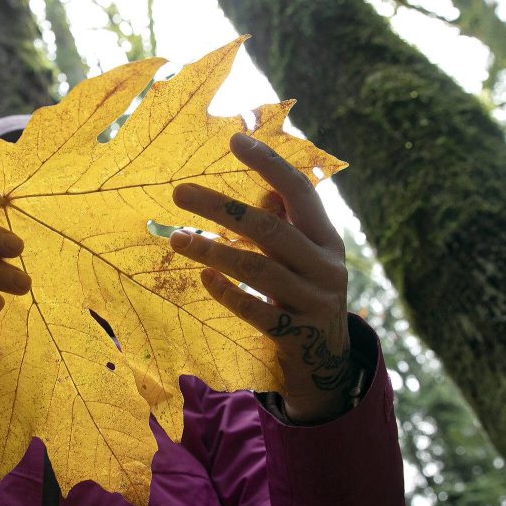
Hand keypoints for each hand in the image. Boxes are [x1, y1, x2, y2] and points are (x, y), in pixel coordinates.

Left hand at [169, 133, 353, 423]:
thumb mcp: (303, 258)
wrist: (329, 365)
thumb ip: (284, 225)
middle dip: (222, 208)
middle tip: (178, 192)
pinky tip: (202, 278)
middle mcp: (325, 266)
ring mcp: (313, 302)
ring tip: (176, 238)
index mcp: (327, 238)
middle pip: (270, 229)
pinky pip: (255, 311)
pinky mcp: (295, 335)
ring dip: (213, 252)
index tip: (234, 140)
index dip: (269, 164)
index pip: (300, 191)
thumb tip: (255, 188)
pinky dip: (226, 293)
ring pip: (258, 270)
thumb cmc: (304, 296)